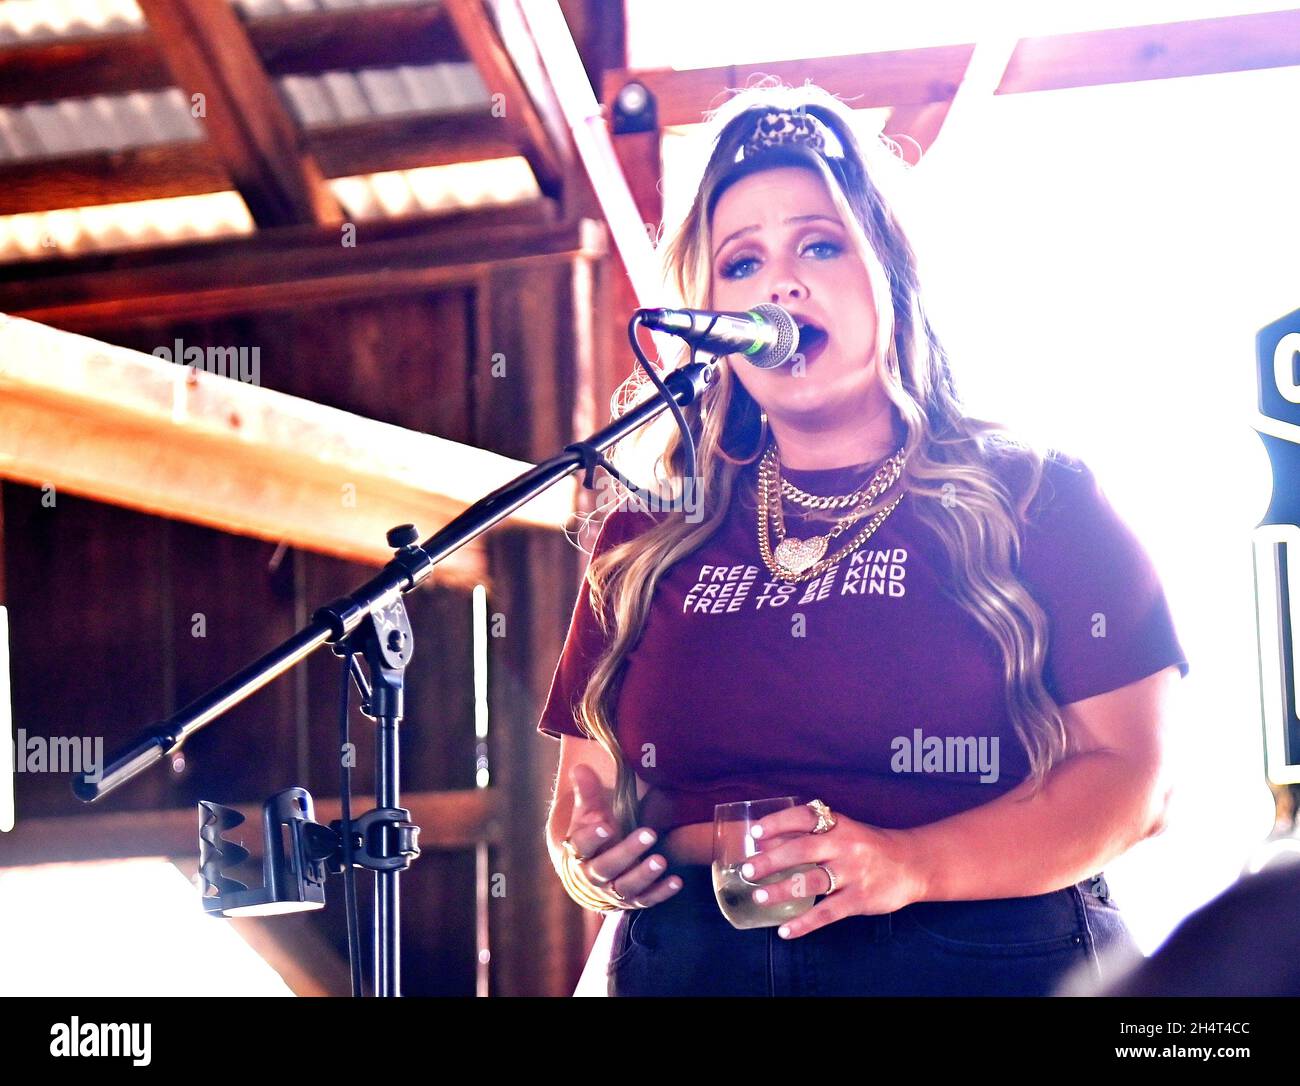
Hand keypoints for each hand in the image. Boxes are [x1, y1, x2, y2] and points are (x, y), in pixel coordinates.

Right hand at [563, 764, 682, 907]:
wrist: (590, 873)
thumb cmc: (592, 835)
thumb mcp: (588, 814)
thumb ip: (588, 792)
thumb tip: (581, 768)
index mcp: (579, 852)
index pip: (582, 845)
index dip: (593, 836)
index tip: (605, 825)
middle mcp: (593, 876)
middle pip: (606, 868)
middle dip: (627, 852)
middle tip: (649, 834)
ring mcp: (613, 891)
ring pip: (626, 888)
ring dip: (645, 875)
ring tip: (662, 860)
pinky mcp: (632, 901)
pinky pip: (646, 900)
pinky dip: (661, 893)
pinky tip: (676, 881)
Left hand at [738, 804, 926, 937]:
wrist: (911, 864)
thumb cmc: (868, 846)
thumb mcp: (843, 830)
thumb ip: (810, 834)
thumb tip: (766, 840)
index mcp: (838, 824)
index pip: (804, 817)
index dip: (778, 823)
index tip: (755, 833)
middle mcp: (845, 846)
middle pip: (802, 851)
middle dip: (770, 861)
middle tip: (746, 870)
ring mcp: (853, 874)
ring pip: (811, 882)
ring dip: (780, 891)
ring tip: (759, 897)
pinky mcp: (859, 900)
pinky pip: (826, 914)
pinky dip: (804, 924)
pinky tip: (785, 931)